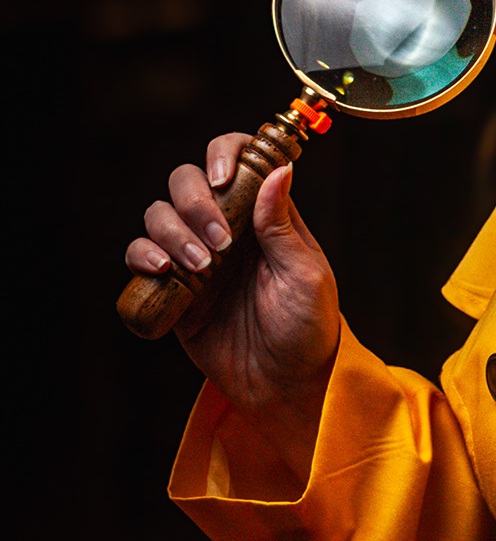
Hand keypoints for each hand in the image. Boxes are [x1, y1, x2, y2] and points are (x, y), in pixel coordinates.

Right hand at [126, 132, 339, 477]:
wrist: (284, 386)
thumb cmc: (308, 331)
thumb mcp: (307, 277)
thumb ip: (284, 226)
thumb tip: (280, 170)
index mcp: (264, 215)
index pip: (238, 160)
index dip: (225, 154)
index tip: (225, 177)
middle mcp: (227, 226)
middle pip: (187, 181)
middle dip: (195, 201)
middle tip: (220, 242)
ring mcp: (196, 255)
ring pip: (160, 213)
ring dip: (172, 230)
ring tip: (200, 266)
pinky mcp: (172, 287)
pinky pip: (141, 255)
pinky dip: (143, 254)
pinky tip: (163, 270)